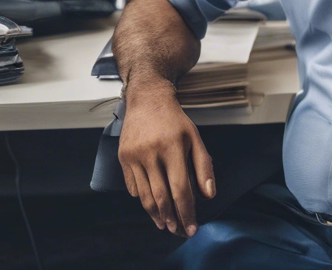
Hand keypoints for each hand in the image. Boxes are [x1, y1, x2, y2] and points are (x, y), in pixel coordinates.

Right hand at [118, 81, 215, 235]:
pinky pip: (132, 187)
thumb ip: (203, 165)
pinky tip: (152, 204)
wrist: (147, 99)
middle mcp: (151, 151)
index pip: (181, 188)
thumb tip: (209, 195)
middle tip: (179, 231)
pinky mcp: (123, 157)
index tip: (192, 227)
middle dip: (172, 219)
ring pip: (145, 196)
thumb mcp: (194, 136)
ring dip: (156, 215)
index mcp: (173, 146)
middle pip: (161, 197)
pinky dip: (143, 199)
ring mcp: (134, 155)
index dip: (187, 212)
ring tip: (166, 224)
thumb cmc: (174, 120)